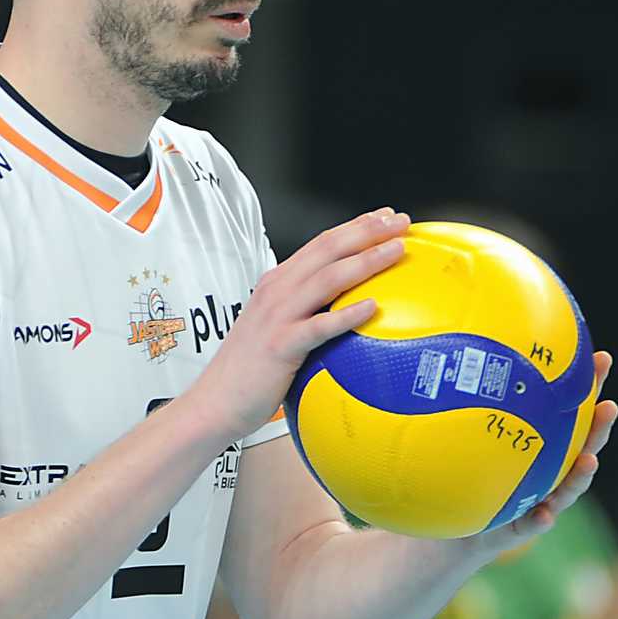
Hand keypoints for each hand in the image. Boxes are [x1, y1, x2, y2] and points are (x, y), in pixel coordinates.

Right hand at [190, 209, 411, 443]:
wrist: (215, 401)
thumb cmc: (250, 372)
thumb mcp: (276, 329)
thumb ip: (304, 313)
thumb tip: (345, 313)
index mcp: (277, 283)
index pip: (321, 244)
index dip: (356, 226)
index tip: (386, 217)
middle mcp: (277, 291)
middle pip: (328, 249)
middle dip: (368, 230)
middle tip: (402, 221)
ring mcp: (278, 316)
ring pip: (329, 278)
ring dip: (366, 260)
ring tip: (397, 250)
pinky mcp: (280, 345)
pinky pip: (319, 326)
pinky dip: (347, 314)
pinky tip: (373, 307)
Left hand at [480, 351, 617, 555]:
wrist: (459, 531)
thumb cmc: (472, 477)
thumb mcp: (472, 440)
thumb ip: (476, 408)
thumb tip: (462, 352)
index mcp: (546, 448)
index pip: (573, 414)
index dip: (590, 388)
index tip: (601, 359)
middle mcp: (552, 474)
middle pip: (584, 448)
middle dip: (599, 428)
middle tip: (610, 407)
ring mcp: (542, 502)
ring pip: (568, 489)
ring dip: (581, 475)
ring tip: (589, 461)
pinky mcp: (523, 530)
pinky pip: (532, 526)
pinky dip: (540, 520)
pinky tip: (543, 514)